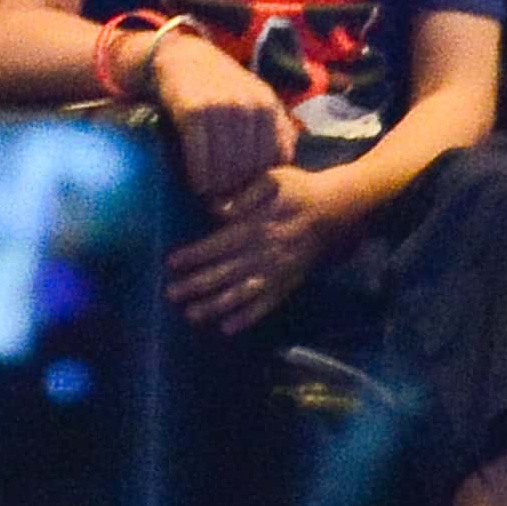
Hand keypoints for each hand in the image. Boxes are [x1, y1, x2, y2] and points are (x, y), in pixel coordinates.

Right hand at [149, 29, 297, 205]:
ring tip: (212, 196)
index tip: (250, 191)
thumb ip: (276, 127)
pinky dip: (199, 176)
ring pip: (226, 165)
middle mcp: (249, 106)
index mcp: (269, 105)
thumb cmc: (222, 87)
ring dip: (218, 187)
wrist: (182, 58)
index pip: (275, 158)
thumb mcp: (256, 99)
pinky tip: (197, 184)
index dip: (263, 180)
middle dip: (239, 187)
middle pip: (250, 165)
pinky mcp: (193, 112)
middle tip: (227, 199)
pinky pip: (199, 156)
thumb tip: (285, 163)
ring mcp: (222, 108)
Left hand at [165, 163, 350, 334]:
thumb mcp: (273, 178)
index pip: (218, 243)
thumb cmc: (299, 189)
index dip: (194, 255)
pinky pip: (266, 304)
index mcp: (257, 226)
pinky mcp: (288, 282)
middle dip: (196, 285)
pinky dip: (247, 317)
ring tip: (191, 315)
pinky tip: (228, 328)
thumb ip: (245, 194)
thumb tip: (216, 209)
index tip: (171, 263)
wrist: (336, 209)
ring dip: (215, 305)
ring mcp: (277, 271)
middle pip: (224, 272)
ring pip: (241, 292)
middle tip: (171, 294)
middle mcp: (264, 252)